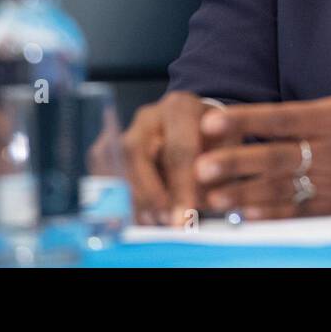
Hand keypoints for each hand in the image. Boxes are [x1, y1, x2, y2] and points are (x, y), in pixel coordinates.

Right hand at [118, 90, 237, 225]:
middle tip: (163, 221)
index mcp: (181, 108)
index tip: (185, 216)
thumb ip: (216, 171)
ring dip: (130, 198)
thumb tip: (199, 200)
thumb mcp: (227, 149)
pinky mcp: (110, 145)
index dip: (180, 186)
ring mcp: (126, 129)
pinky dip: (114, 194)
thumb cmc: (214, 140)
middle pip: (136, 153)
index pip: (178, 149)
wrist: (198, 126)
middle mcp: (149, 115)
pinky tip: (133, 216)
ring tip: (149, 223)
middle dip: (148, 194)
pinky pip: (103, 170)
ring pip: (116, 162)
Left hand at [192, 0, 330, 218]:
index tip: (214, 122)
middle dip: (237, 162)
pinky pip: (305, 213)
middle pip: (277, 158)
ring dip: (246, 193)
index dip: (248, 122)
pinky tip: (249, 216)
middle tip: (199, 165)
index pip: (284, 118)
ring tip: (210, 197)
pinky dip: (276, 216)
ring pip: (285, 189)